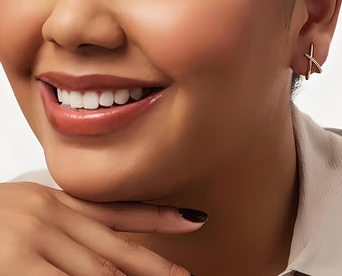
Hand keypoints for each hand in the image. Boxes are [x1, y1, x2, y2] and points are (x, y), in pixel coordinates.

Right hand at [0, 182, 204, 274]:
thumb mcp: (33, 205)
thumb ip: (70, 218)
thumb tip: (101, 244)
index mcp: (57, 202)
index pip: (119, 212)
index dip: (159, 218)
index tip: (194, 220)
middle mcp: (51, 218)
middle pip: (114, 250)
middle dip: (154, 267)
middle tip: (185, 275)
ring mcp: (32, 242)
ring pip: (96, 273)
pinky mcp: (15, 267)